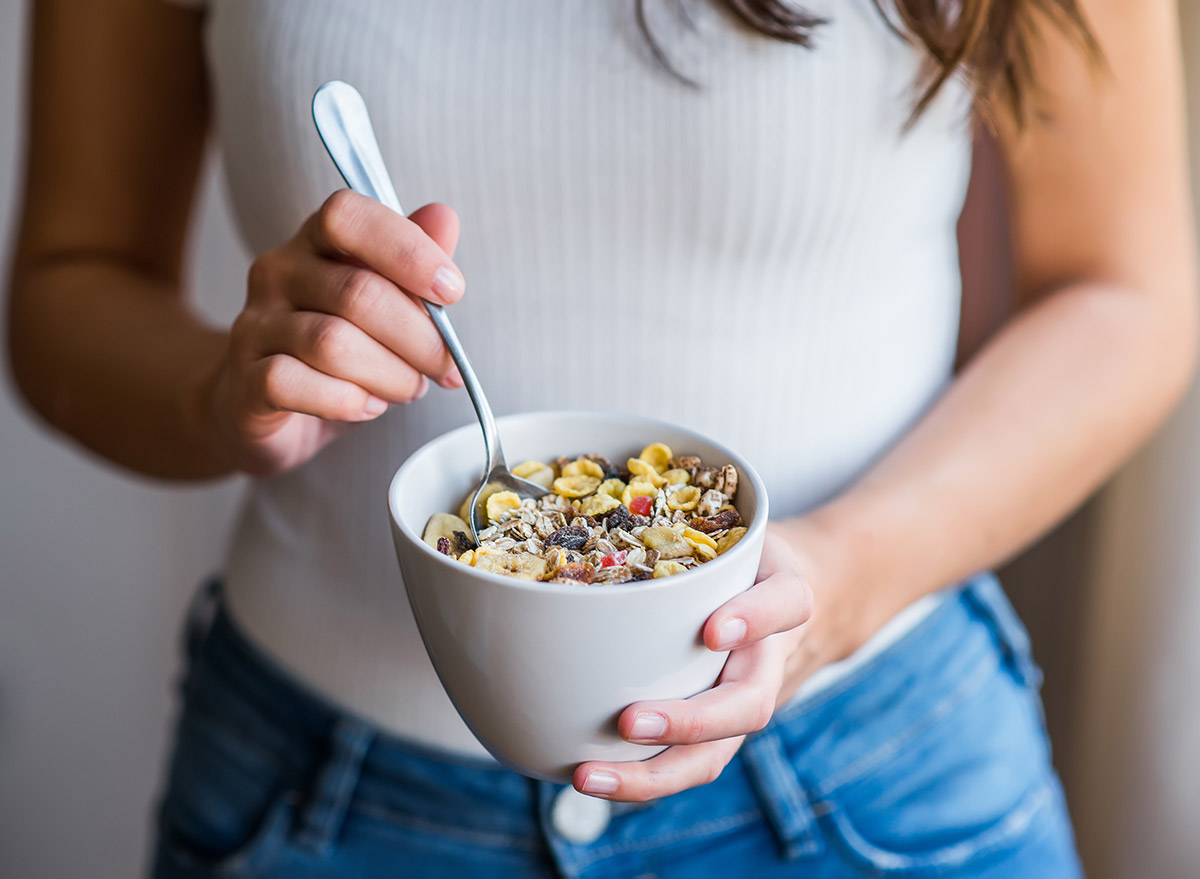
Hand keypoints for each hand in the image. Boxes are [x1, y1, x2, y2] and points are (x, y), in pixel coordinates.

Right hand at [202, 191, 465, 475]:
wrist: (265, 409)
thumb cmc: (335, 354)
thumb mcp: (384, 305)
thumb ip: (411, 264)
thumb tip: (443, 217)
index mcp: (314, 243)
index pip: (348, 216)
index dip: (406, 249)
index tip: (451, 290)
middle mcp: (278, 274)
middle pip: (359, 292)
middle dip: (420, 338)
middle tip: (444, 367)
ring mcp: (256, 326)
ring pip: (333, 344)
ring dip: (391, 375)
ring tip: (408, 388)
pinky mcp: (245, 381)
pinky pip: (295, 383)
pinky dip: (347, 401)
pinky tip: (367, 406)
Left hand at [571, 526, 818, 801]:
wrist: (788, 596)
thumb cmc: (748, 557)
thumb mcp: (739, 527)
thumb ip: (695, 523)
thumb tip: (595, 522)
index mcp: (783, 601)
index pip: (786, 604)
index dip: (755, 619)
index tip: (715, 630)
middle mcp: (768, 660)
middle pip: (747, 708)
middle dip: (689, 724)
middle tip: (629, 723)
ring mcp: (740, 704)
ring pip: (713, 756)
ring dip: (650, 776)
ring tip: (585, 776)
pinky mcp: (713, 732)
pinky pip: (682, 763)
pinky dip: (635, 778)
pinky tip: (582, 775)